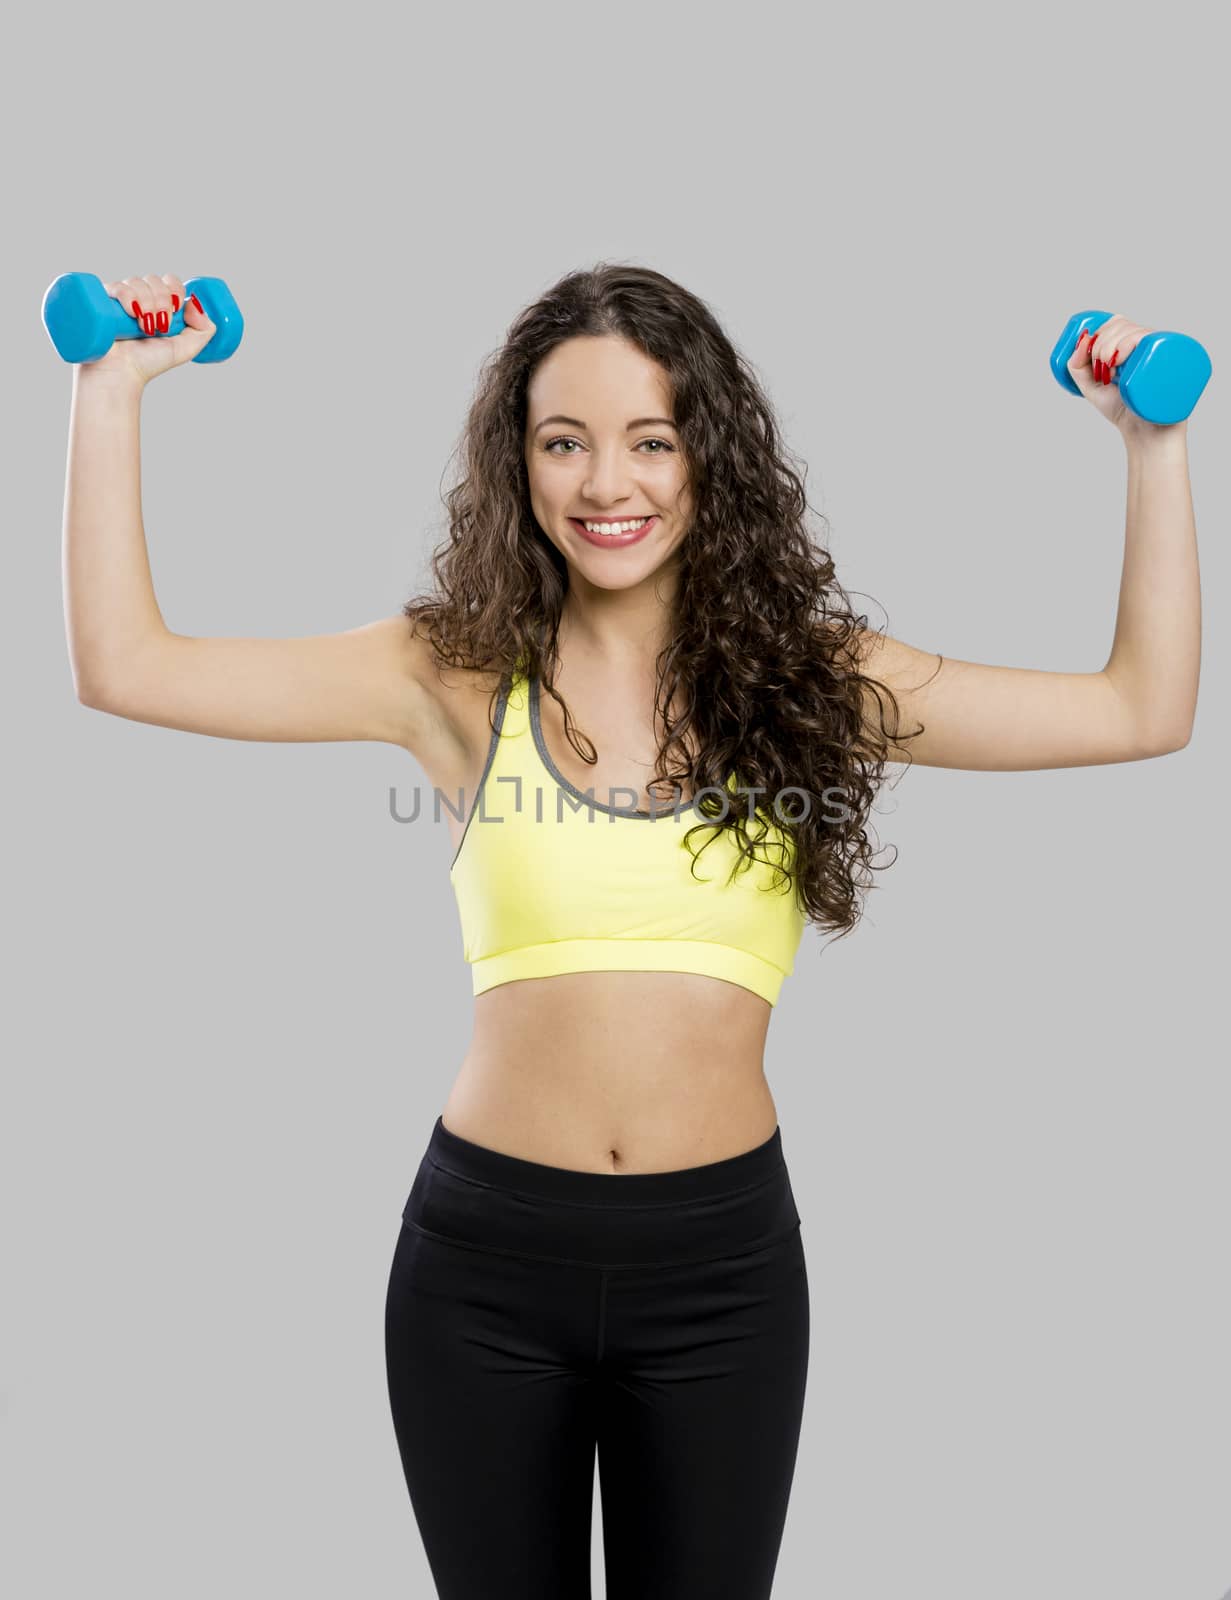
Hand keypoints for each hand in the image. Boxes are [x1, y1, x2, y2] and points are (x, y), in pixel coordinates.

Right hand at [77, 272, 215, 388]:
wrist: (120, 373)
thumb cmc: (147, 363)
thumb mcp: (184, 349)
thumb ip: (202, 330)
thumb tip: (197, 303)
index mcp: (157, 304)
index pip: (169, 281)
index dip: (175, 291)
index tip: (175, 312)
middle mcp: (138, 298)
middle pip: (154, 279)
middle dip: (162, 302)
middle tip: (160, 327)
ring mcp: (119, 298)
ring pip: (137, 281)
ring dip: (147, 303)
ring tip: (144, 328)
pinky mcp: (102, 300)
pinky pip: (117, 286)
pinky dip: (128, 297)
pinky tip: (132, 314)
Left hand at [1065, 312, 1186, 444]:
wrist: (1146, 433)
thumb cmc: (1123, 409)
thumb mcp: (1092, 388)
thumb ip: (1078, 368)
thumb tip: (1080, 342)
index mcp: (1132, 347)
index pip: (1117, 322)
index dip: (1099, 332)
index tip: (1091, 357)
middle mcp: (1147, 345)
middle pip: (1123, 324)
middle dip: (1102, 343)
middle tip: (1100, 368)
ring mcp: (1160, 353)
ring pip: (1135, 331)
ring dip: (1112, 345)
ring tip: (1110, 371)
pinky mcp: (1171, 362)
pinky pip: (1154, 341)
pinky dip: (1132, 344)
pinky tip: (1122, 361)